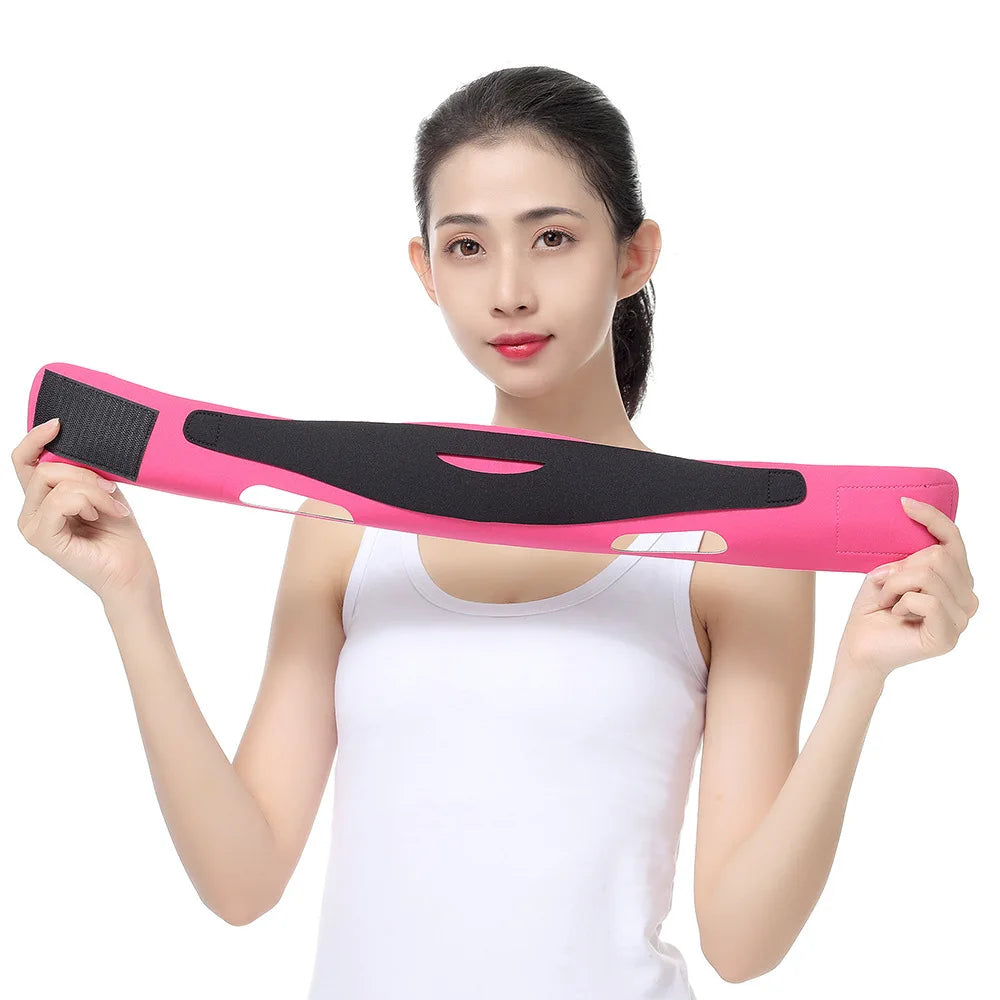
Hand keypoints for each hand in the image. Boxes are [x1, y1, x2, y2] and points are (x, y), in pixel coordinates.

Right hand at [12, 417, 160, 603]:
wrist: (132, 572)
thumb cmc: (121, 535)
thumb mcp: (106, 490)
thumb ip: (85, 470)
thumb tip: (74, 444)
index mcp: (44, 498)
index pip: (25, 460)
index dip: (37, 438)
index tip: (59, 424)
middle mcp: (32, 511)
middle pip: (44, 466)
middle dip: (84, 472)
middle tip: (112, 491)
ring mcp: (33, 525)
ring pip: (53, 479)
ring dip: (93, 489)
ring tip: (112, 508)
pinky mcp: (42, 537)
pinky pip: (59, 500)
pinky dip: (88, 500)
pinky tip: (102, 515)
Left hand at [834, 497, 978, 683]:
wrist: (858, 647)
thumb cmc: (873, 610)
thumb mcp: (887, 573)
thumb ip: (908, 555)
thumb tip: (917, 533)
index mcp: (955, 579)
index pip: (953, 540)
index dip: (932, 518)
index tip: (905, 503)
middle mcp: (965, 597)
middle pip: (939, 555)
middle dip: (902, 567)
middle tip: (886, 587)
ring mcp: (960, 618)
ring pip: (930, 574)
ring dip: (896, 585)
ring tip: (888, 602)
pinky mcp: (947, 635)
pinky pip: (926, 599)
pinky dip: (900, 602)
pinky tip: (896, 615)